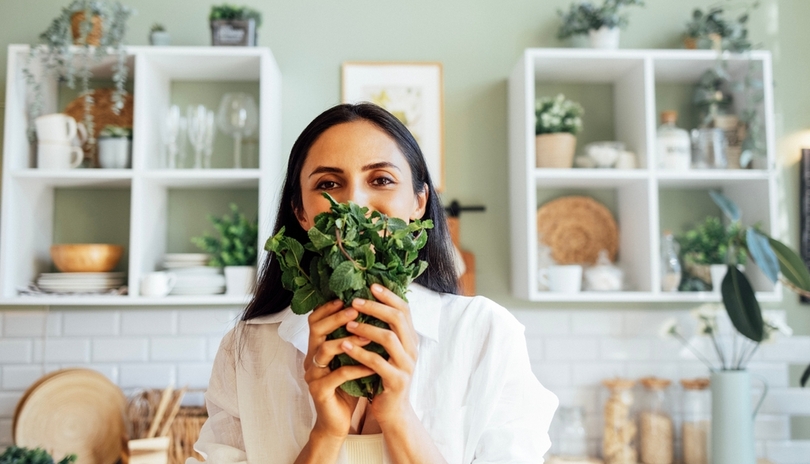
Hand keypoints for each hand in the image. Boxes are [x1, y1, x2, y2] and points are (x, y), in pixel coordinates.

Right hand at [305, 299, 374, 439]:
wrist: (337, 422)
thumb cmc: (346, 387)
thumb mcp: (350, 360)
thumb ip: (354, 340)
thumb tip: (373, 314)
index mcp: (317, 347)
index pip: (315, 320)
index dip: (329, 307)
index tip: (349, 298)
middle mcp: (311, 358)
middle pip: (316, 329)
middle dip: (337, 317)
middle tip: (356, 310)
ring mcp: (313, 374)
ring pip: (324, 350)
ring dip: (348, 340)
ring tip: (368, 336)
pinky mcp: (319, 391)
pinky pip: (338, 374)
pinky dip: (357, 368)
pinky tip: (372, 366)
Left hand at [344, 284, 418, 428]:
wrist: (393, 411)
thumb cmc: (384, 377)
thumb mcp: (387, 351)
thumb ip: (384, 330)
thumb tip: (367, 302)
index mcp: (410, 339)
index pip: (404, 309)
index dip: (389, 296)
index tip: (371, 285)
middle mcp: (412, 349)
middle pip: (398, 319)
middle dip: (375, 307)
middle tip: (355, 301)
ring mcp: (406, 365)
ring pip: (389, 338)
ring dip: (366, 328)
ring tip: (348, 323)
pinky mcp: (396, 381)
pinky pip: (378, 363)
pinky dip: (360, 352)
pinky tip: (346, 346)